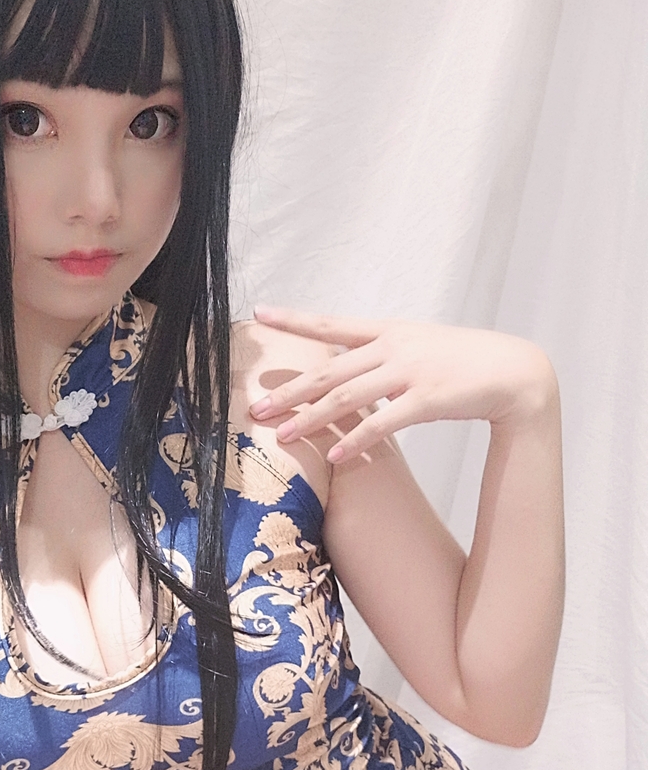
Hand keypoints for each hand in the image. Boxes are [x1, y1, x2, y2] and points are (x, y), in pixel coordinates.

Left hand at [248, 307, 556, 464]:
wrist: (512, 370)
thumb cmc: (460, 362)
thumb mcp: (416, 347)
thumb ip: (378, 357)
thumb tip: (343, 368)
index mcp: (388, 332)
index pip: (331, 324)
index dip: (294, 319)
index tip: (261, 312)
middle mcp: (393, 348)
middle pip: (329, 371)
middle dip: (290, 391)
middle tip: (257, 408)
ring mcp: (410, 372)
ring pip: (349, 397)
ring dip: (312, 419)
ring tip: (285, 437)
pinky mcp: (428, 399)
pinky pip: (385, 424)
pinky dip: (358, 441)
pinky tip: (336, 456)